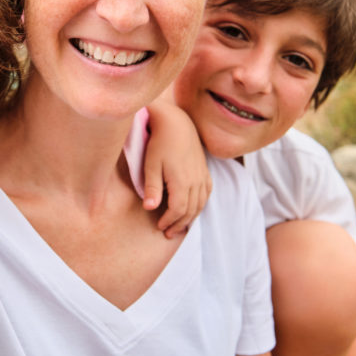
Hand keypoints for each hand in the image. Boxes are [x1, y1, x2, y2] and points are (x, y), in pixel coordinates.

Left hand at [142, 100, 211, 238]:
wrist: (177, 123)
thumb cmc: (160, 143)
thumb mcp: (151, 165)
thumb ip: (152, 187)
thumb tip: (149, 208)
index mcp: (182, 182)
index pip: (178, 210)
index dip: (169, 221)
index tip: (160, 227)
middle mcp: (196, 181)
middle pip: (190, 210)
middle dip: (179, 224)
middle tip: (169, 233)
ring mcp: (202, 175)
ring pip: (200, 204)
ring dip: (191, 217)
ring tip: (180, 225)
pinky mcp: (204, 170)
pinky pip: (207, 193)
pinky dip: (200, 204)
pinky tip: (193, 208)